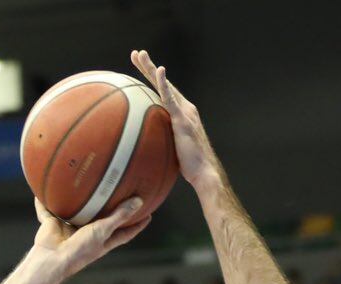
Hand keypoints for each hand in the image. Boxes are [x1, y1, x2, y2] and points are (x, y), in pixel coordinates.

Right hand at [32, 197, 151, 276]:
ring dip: (77, 201)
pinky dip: (43, 202)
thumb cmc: (79, 250)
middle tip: (119, 191)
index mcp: (102, 240)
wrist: (51, 260)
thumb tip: (139, 201)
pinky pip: (47, 210)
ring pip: (75, 212)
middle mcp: (87, 235)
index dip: (137, 224)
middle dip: (108, 208)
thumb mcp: (102, 231)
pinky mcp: (52, 225)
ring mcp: (69, 230)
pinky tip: (43, 187)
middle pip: (101, 220)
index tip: (148, 214)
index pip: (125, 232)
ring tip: (82, 182)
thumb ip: (119, 217)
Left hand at [130, 50, 219, 188]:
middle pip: (162, 84)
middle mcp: (184, 108)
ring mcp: (184, 112)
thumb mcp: (171, 151)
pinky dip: (164, 84)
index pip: (162, 94)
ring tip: (141, 55)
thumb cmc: (188, 167)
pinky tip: (159, 71)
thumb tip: (144, 150)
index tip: (139, 68)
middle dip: (149, 67)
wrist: (204, 172)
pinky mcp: (183, 119)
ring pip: (165, 86)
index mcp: (180, 115)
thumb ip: (161, 143)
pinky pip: (171, 98)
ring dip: (152, 69)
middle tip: (136, 54)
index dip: (151, 80)